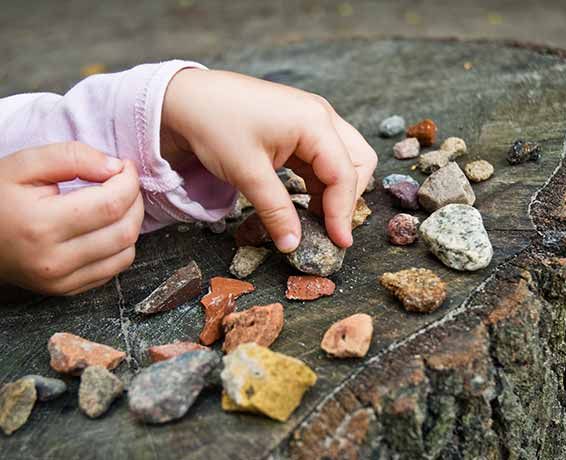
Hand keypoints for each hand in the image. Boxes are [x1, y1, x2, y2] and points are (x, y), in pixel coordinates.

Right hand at [0, 142, 143, 294]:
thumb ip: (71, 157)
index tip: (124, 166)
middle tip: (124, 182)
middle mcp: (54, 260)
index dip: (129, 181)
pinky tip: (105, 227)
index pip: (112, 204)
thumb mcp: (22, 164)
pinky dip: (120, 246)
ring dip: (131, 224)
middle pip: (125, 230)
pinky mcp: (65, 290)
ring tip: (115, 203)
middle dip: (135, 200)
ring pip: (126, 253)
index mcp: (41, 225)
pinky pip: (114, 269)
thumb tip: (114, 167)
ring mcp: (60, 281)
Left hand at [161, 69, 377, 251]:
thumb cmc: (215, 126)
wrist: (184, 98)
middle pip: (358, 162)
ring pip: (343, 160)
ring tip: (314, 219)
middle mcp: (321, 116)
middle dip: (348, 197)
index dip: (343, 213)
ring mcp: (311, 119)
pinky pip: (322, 157)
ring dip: (334, 190)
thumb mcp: (247, 174)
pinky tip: (303, 200)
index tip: (338, 244)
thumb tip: (293, 245)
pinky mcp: (298, 127)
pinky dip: (319, 181)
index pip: (345, 174)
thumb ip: (276, 211)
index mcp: (315, 122)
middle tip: (328, 228)